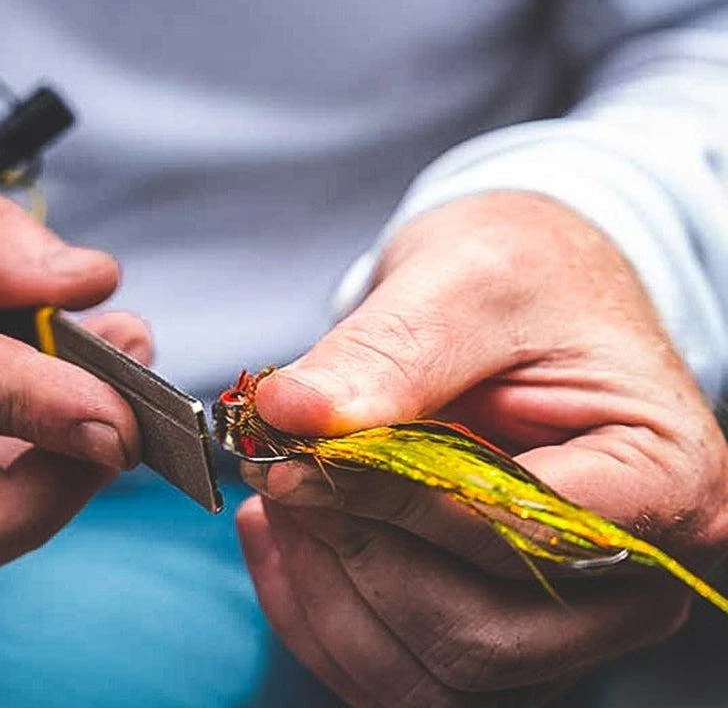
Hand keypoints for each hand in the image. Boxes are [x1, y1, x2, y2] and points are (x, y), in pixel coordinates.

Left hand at [237, 192, 727, 707]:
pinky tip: (284, 533)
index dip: (398, 505)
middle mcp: (633, 568)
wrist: (522, 284)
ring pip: (433, 670)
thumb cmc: (521, 271)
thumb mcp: (461, 284)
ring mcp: (568, 608)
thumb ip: (386, 354)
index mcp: (661, 474)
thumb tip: (289, 413)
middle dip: (358, 557)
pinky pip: (404, 665)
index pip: (525, 536)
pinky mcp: (501, 613)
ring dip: (329, 593)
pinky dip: (325, 612)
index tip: (298, 461)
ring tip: (277, 497)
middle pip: (481, 636)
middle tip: (278, 475)